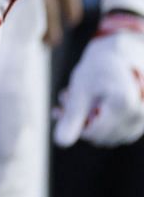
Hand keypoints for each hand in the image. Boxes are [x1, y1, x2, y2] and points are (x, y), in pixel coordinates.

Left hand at [55, 13, 143, 146]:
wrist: (121, 53)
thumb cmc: (99, 66)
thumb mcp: (80, 88)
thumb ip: (72, 116)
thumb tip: (60, 143)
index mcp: (124, 106)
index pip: (93, 133)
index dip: (74, 124)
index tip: (60, 109)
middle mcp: (139, 117)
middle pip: (102, 136)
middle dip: (81, 122)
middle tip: (65, 101)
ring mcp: (142, 121)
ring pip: (109, 134)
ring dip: (90, 121)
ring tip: (78, 100)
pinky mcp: (141, 121)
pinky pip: (118, 129)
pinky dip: (102, 119)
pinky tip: (90, 104)